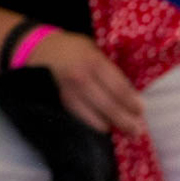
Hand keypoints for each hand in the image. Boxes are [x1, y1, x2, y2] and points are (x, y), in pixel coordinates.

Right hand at [26, 30, 144, 134]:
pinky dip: (95, 124)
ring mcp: (70, 92)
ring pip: (95, 117)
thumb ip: (110, 70)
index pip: (119, 88)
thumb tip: (132, 94)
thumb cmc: (74, 49)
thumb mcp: (95, 51)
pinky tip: (106, 126)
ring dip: (112, 126)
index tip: (141, 111)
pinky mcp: (61, 101)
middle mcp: (82, 78)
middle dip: (126, 121)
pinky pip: (82, 118)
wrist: (39, 48)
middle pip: (110, 107)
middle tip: (137, 131)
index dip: (132, 103)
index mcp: (94, 62)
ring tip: (126, 132)